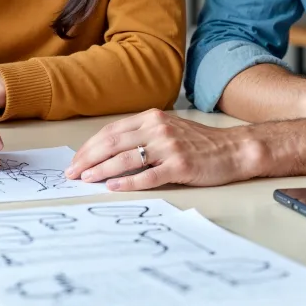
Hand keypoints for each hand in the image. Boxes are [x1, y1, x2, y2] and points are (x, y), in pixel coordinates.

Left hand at [65, 109, 263, 191]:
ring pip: (126, 158)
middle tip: (72, 173)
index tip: (75, 160)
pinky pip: (148, 175)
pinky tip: (114, 186)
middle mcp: (157, 129)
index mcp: (151, 118)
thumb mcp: (167, 130)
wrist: (233, 150)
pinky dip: (128, 182)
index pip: (111, 131)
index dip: (90, 146)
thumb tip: (108, 152)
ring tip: (86, 179)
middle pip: (112, 143)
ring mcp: (168, 147)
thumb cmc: (199, 143)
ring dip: (101, 170)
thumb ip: (142, 135)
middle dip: (88, 159)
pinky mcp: (180, 166)